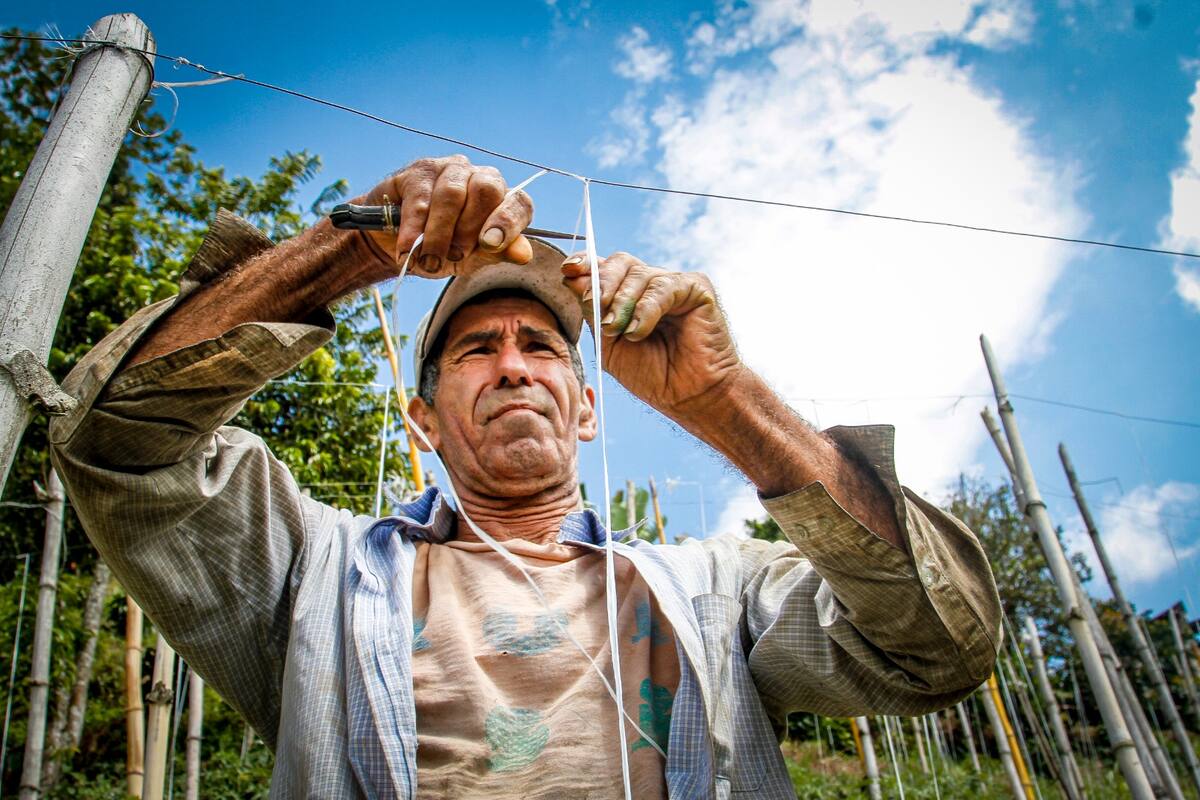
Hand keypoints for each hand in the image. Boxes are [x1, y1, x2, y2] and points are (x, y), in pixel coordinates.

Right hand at [354, 155, 534, 280]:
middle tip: (454, 256)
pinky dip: (414, 229)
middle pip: (486, 191)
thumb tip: (523, 254)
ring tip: (428, 259)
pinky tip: (407, 250)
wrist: (398, 244)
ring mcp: (450, 169)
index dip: (507, 222)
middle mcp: (480, 177)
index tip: (489, 244)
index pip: (518, 203)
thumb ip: (495, 254)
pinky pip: (420, 200)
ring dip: (439, 234)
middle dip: (469, 229)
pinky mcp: (418, 171)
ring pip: (451, 194)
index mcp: (501, 200)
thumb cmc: (441, 249)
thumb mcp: (469, 259)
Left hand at [560, 252, 743, 420]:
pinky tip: (639, 332)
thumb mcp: (609, 344)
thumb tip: (571, 276)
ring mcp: (674, 284)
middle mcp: (651, 285)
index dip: (585, 263)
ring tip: (619, 332)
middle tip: (597, 310)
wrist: (687, 396)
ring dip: (622, 303)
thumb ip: (592, 311)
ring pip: (638, 273)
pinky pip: (663, 287)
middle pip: (620, 263)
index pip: (605, 267)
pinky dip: (645, 309)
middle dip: (602, 284)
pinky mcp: (696, 288)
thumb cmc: (652, 375)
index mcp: (630, 295)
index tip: (568, 270)